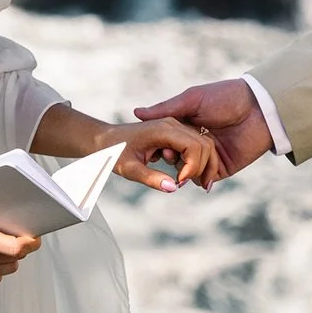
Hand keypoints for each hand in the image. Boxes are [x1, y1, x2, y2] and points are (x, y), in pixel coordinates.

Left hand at [103, 117, 221, 192]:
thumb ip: (151, 178)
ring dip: (202, 165)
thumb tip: (173, 188)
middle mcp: (173, 124)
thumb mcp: (130, 169)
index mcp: (164, 129)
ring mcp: (176, 127)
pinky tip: (184, 176)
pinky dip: (197, 162)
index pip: (194, 146)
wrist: (106, 140)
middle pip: (205, 145)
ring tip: (185, 181)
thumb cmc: (115, 152)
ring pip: (204, 144)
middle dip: (201, 167)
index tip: (180, 182)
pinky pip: (196, 146)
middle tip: (183, 184)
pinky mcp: (176, 134)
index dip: (193, 167)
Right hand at [133, 78, 273, 186]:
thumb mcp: (192, 100)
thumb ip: (165, 109)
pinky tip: (192, 178)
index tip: (158, 148)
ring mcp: (211, 156)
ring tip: (180, 172)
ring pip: (189, 171)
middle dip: (171, 162)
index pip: (167, 141)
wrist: (258, 108)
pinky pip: (207, 178)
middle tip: (170, 158)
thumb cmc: (226, 97)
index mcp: (188, 125)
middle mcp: (198, 141)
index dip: (161, 147)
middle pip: (177, 159)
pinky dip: (198, 180)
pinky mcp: (224, 167)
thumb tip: (136, 113)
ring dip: (183, 173)